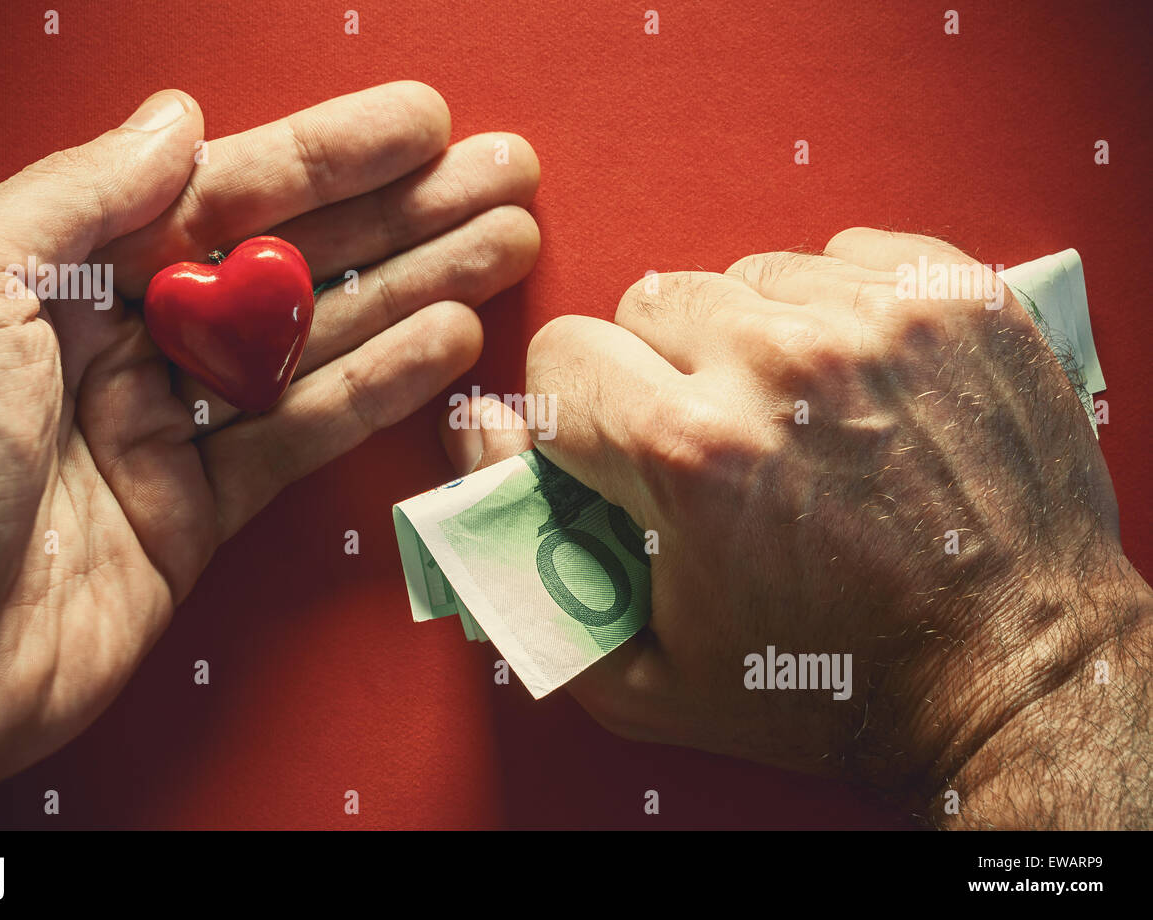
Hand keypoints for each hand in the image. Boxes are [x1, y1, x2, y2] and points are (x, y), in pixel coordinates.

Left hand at [0, 81, 539, 826]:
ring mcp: (166, 426)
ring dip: (415, 289)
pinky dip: (378, 388)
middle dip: (402, 215)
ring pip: (316, 342)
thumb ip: (79, 197)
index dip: (331, 154)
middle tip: (502, 178)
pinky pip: (301, 436)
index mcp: (61, 271)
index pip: (223, 190)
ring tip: (502, 246)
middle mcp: (122, 339)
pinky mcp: (197, 510)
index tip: (422, 124)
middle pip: (291, 259)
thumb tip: (177, 121)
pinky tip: (446, 342)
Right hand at [443, 228, 1151, 827]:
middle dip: (655, 372)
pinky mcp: (949, 298)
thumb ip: (524, 564)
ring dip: (745, 339)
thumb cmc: (828, 687)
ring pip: (739, 275)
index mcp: (687, 452)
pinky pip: (837, 253)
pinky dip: (829, 307)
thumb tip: (478, 433)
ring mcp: (872, 321)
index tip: (611, 451)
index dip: (572, 412)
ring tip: (793, 420)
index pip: (557, 358)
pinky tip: (854, 383)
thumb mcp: (643, 682)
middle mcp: (775, 366)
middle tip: (711, 446)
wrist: (1015, 673)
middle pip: (644, 303)